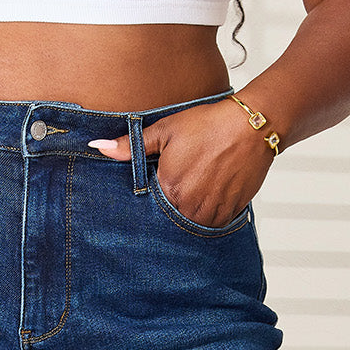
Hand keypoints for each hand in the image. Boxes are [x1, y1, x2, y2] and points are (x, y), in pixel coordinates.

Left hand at [89, 98, 274, 228]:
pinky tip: (210, 193)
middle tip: (183, 184)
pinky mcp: (228, 214)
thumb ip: (131, 145)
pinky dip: (208, 214)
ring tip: (197, 188)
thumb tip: (97, 147)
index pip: (149, 208)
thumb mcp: (165, 130)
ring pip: (191, 223)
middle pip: (170, 218)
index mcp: (168, 189)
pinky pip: (211, 225)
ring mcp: (210, 213)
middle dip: (171, 206)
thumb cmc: (208, 125)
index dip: (153, 198)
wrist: (252, 126)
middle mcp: (188, 206)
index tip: (160, 186)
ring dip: (189, 212)